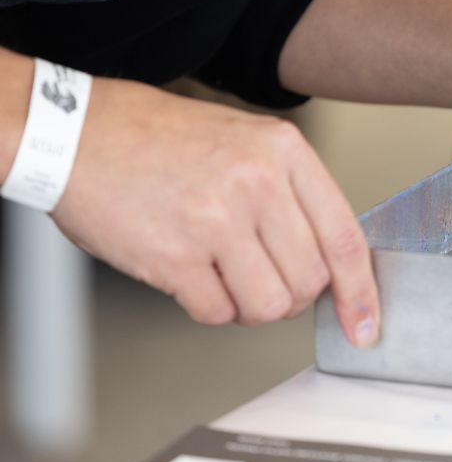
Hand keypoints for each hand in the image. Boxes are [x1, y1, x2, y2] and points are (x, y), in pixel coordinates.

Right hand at [50, 78, 378, 345]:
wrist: (76, 134)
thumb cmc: (158, 139)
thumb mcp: (245, 141)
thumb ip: (291, 193)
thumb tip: (326, 259)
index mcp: (284, 151)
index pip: (345, 237)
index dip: (361, 292)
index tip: (365, 326)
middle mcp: (258, 183)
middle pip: (310, 280)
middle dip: (290, 295)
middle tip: (260, 279)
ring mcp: (217, 221)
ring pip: (269, 305)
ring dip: (250, 307)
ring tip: (223, 277)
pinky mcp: (174, 256)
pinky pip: (216, 313)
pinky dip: (208, 308)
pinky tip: (190, 276)